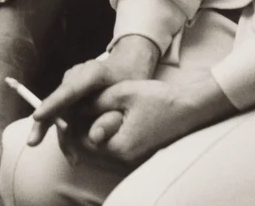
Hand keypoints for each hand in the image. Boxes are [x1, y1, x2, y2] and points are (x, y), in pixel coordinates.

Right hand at [27, 36, 159, 162]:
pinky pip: (63, 112)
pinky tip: (74, 152)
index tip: (37, 117)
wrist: (127, 63)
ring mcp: (70, 82)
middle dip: (44, 124)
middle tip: (33, 142)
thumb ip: (110, 115)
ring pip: (58, 111)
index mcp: (91, 73)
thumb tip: (93, 138)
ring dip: (63, 135)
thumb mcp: (126, 96)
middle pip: (56, 102)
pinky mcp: (69, 92)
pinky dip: (67, 131)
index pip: (68, 91)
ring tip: (74, 159)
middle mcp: (75, 75)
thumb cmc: (129, 79)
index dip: (53, 104)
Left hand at [78, 77, 230, 166]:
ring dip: (88, 133)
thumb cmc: (158, 99)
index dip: (70, 123)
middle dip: (77, 130)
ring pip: (97, 151)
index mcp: (119, 148)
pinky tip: (101, 117)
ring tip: (85, 110)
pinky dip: (101, 136)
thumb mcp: (123, 93)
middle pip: (87, 149)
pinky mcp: (136, 155)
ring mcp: (130, 160)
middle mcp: (123, 160)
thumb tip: (74, 109)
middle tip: (72, 108)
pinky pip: (110, 149)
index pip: (81, 141)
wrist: (189, 109)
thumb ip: (95, 104)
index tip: (66, 106)